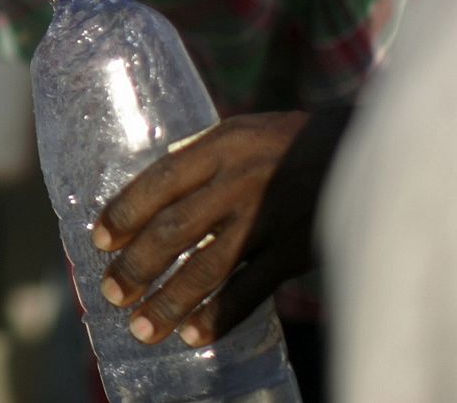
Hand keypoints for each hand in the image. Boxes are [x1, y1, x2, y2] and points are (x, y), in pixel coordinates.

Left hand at [92, 110, 349, 345]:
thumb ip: (198, 158)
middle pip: (174, 228)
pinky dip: (221, 314)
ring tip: (141, 328)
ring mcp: (268, 218)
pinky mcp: (296, 250)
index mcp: (220, 147)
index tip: (99, 240)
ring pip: (208, 266)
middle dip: (137, 264)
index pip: (158, 181)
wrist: (367, 151)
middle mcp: (238, 181)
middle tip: (111, 292)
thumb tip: (149, 192)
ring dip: (169, 300)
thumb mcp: (240, 131)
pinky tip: (194, 334)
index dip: (124, 212)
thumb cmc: (292, 140)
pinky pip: (252, 289)